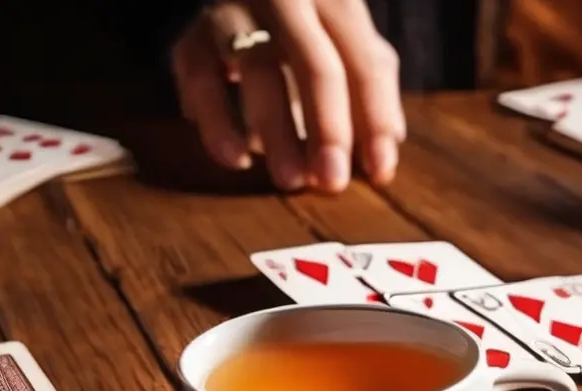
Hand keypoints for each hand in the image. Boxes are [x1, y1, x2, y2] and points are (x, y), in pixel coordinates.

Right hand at [171, 0, 404, 192]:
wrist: (247, 9)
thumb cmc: (314, 41)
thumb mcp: (350, 54)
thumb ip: (372, 93)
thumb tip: (389, 146)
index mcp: (334, 0)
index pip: (364, 60)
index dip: (373, 119)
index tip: (379, 173)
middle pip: (311, 59)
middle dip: (326, 125)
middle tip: (332, 181)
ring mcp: (234, 13)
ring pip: (255, 65)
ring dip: (275, 128)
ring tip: (290, 180)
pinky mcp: (193, 41)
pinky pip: (199, 79)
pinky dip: (216, 122)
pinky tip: (236, 159)